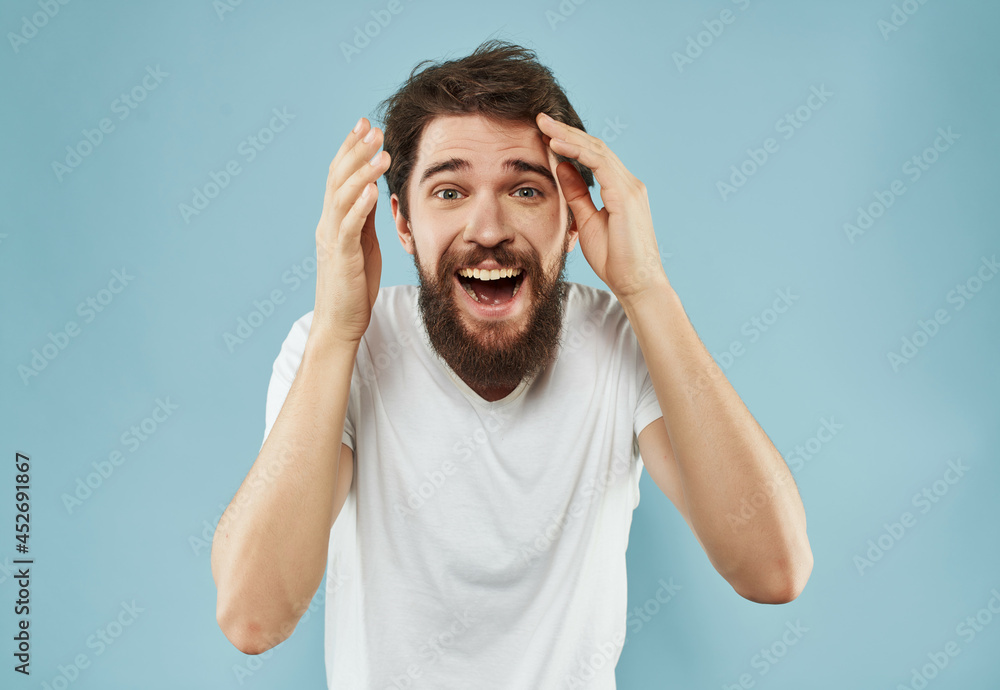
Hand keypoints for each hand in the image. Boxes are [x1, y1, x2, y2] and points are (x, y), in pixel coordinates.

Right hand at [312, 117, 390, 344]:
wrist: (340, 322)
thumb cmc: (354, 286)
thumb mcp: (363, 243)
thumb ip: (364, 217)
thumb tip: (373, 189)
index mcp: (334, 220)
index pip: (339, 176)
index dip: (351, 148)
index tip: (365, 124)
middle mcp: (328, 224)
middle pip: (337, 178)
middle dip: (356, 151)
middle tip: (374, 128)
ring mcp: (333, 240)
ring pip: (343, 197)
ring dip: (362, 173)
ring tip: (382, 153)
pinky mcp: (342, 258)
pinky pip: (349, 228)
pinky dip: (359, 206)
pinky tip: (372, 190)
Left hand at [535, 112, 667, 304]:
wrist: (636, 283)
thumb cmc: (615, 259)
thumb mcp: (586, 221)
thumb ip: (576, 193)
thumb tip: (562, 167)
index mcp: (621, 190)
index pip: (593, 157)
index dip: (570, 142)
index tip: (545, 133)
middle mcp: (629, 183)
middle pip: (595, 147)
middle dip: (567, 131)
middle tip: (541, 118)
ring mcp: (630, 188)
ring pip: (597, 150)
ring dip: (569, 136)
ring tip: (544, 125)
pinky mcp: (626, 196)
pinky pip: (599, 164)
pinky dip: (577, 152)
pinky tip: (558, 145)